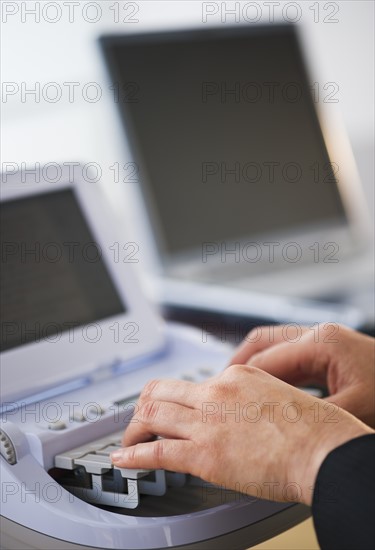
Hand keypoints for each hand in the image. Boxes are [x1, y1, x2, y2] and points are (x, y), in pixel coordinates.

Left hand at [111, 365, 371, 504]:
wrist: (321, 449)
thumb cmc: (313, 428)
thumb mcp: (280, 393)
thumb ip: (253, 398)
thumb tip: (241, 411)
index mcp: (236, 376)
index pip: (194, 384)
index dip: (179, 399)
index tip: (176, 409)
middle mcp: (215, 393)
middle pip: (161, 391)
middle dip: (145, 406)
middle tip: (140, 420)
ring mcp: (206, 422)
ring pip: (152, 414)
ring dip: (134, 428)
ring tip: (128, 441)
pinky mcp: (203, 454)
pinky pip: (155, 451)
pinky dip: (133, 455)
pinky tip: (124, 459)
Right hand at [230, 324, 374, 427]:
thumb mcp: (353, 411)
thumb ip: (310, 419)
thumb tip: (273, 432)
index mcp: (322, 343)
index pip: (264, 360)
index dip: (238, 382)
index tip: (221, 402)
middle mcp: (320, 334)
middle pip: (262, 342)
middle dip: (237, 366)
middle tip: (219, 391)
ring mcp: (325, 340)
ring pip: (274, 346)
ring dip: (254, 367)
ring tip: (237, 393)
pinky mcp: (331, 352)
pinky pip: (291, 357)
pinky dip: (274, 373)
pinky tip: (268, 395)